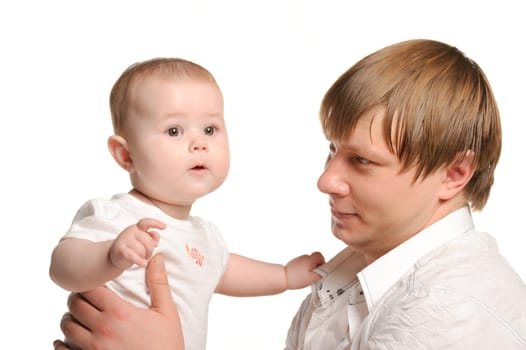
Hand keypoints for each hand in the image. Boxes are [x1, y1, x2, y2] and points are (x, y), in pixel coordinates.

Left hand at [53, 254, 183, 349]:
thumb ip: (159, 284)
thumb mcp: (167, 314)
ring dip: (71, 319)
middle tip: (86, 300)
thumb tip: (157, 258)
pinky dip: (61, 343)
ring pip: (66, 326)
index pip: (89, 289)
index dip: (89, 285)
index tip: (94, 286)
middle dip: (78, 299)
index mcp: (119, 313)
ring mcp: (92, 349)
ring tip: (80, 318)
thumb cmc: (166, 345)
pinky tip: (68, 341)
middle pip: (74, 305)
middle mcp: (102, 330)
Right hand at [110, 218, 164, 268]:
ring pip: (141, 249)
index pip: (146, 222)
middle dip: (150, 250)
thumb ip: (151, 237)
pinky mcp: (120, 250)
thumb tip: (156, 240)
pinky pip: (132, 255)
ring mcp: (124, 239)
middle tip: (147, 255)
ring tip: (141, 258)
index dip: (156, 223)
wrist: (114, 255)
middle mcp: (131, 231)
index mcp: (138, 227)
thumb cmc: (133, 247)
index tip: (164, 227)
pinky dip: (139, 260)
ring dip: (143, 256)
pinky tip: (143, 264)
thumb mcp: (143, 240)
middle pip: (148, 241)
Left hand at [285, 252, 324, 288]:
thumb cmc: (295, 278)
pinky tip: (302, 276)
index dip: (322, 263)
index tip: (321, 270)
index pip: (320, 256)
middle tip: (314, 274)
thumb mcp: (312, 278)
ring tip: (307, 276)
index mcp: (309, 259)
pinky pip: (303, 265)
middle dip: (316, 267)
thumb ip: (320, 274)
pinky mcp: (295, 263)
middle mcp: (304, 257)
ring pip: (309, 262)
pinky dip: (304, 270)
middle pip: (315, 259)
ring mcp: (299, 260)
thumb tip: (325, 272)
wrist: (283, 278)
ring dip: (310, 268)